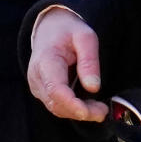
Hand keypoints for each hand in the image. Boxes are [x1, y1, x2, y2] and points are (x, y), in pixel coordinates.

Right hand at [27, 8, 108, 122]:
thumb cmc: (67, 31)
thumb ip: (89, 61)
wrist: (49, 28)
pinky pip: (56, 105)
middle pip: (57, 104)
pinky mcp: (42, 91)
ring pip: (57, 108)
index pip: (56, 89)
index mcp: (46, 61)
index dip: (72, 104)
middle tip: (103, 110)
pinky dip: (73, 109)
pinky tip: (88, 105)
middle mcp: (37, 76)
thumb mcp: (85, 37)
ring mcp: (37, 85)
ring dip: (79, 112)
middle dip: (81, 112)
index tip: (89, 112)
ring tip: (99, 108)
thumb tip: (93, 87)